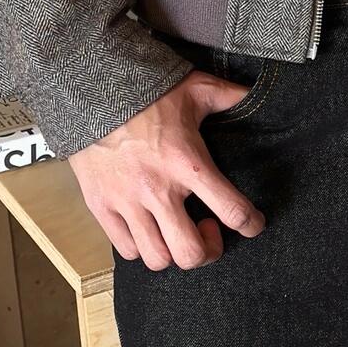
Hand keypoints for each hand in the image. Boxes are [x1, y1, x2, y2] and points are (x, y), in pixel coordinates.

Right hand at [68, 71, 266, 270]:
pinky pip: (127, 249)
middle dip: (207, 250)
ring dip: (174, 252)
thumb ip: (230, 95)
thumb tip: (257, 92)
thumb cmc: (147, 91)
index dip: (251, 224)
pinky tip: (150, 228)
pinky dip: (142, 247)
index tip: (253, 224)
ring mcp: (126, 201)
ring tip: (177, 230)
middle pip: (190, 253)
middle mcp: (157, 189)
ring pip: (158, 258)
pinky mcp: (101, 206)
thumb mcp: (196, 87)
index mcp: (187, 163)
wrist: (90, 92)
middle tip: (207, 228)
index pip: (232, 210)